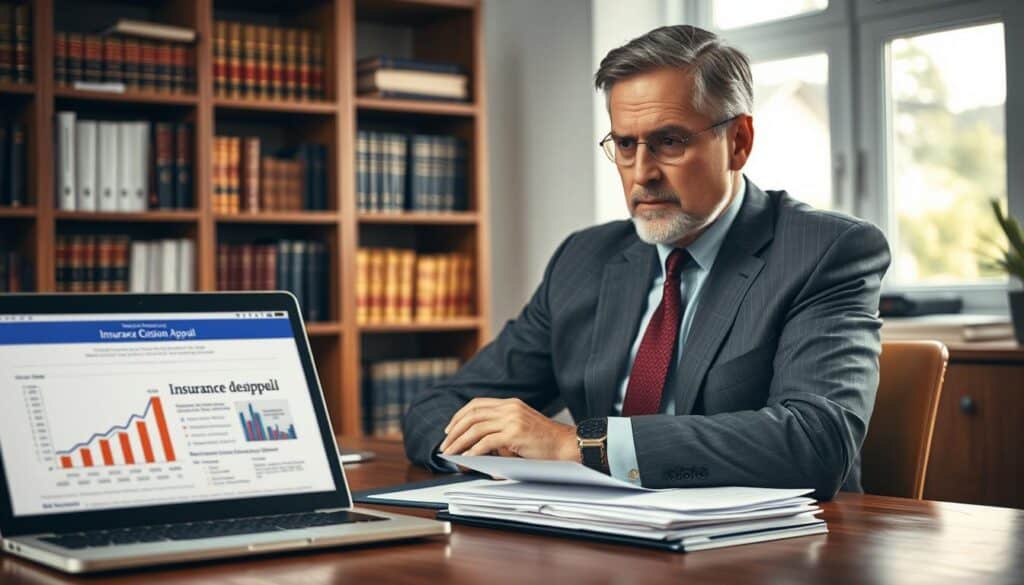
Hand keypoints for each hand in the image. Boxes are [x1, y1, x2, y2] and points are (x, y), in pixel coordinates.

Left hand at [439, 398, 579, 461]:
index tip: (449, 429)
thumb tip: (475, 444)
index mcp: (511, 404)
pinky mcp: (515, 434)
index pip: (477, 404)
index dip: (459, 416)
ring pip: (476, 427)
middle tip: (445, 444)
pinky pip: (487, 441)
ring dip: (459, 441)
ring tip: (451, 453)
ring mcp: (512, 419)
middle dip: (454, 430)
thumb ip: (501, 429)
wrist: (567, 445)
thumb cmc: (545, 442)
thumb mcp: (521, 428)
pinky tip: (467, 457)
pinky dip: (473, 450)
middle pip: (472, 414)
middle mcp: (510, 408)